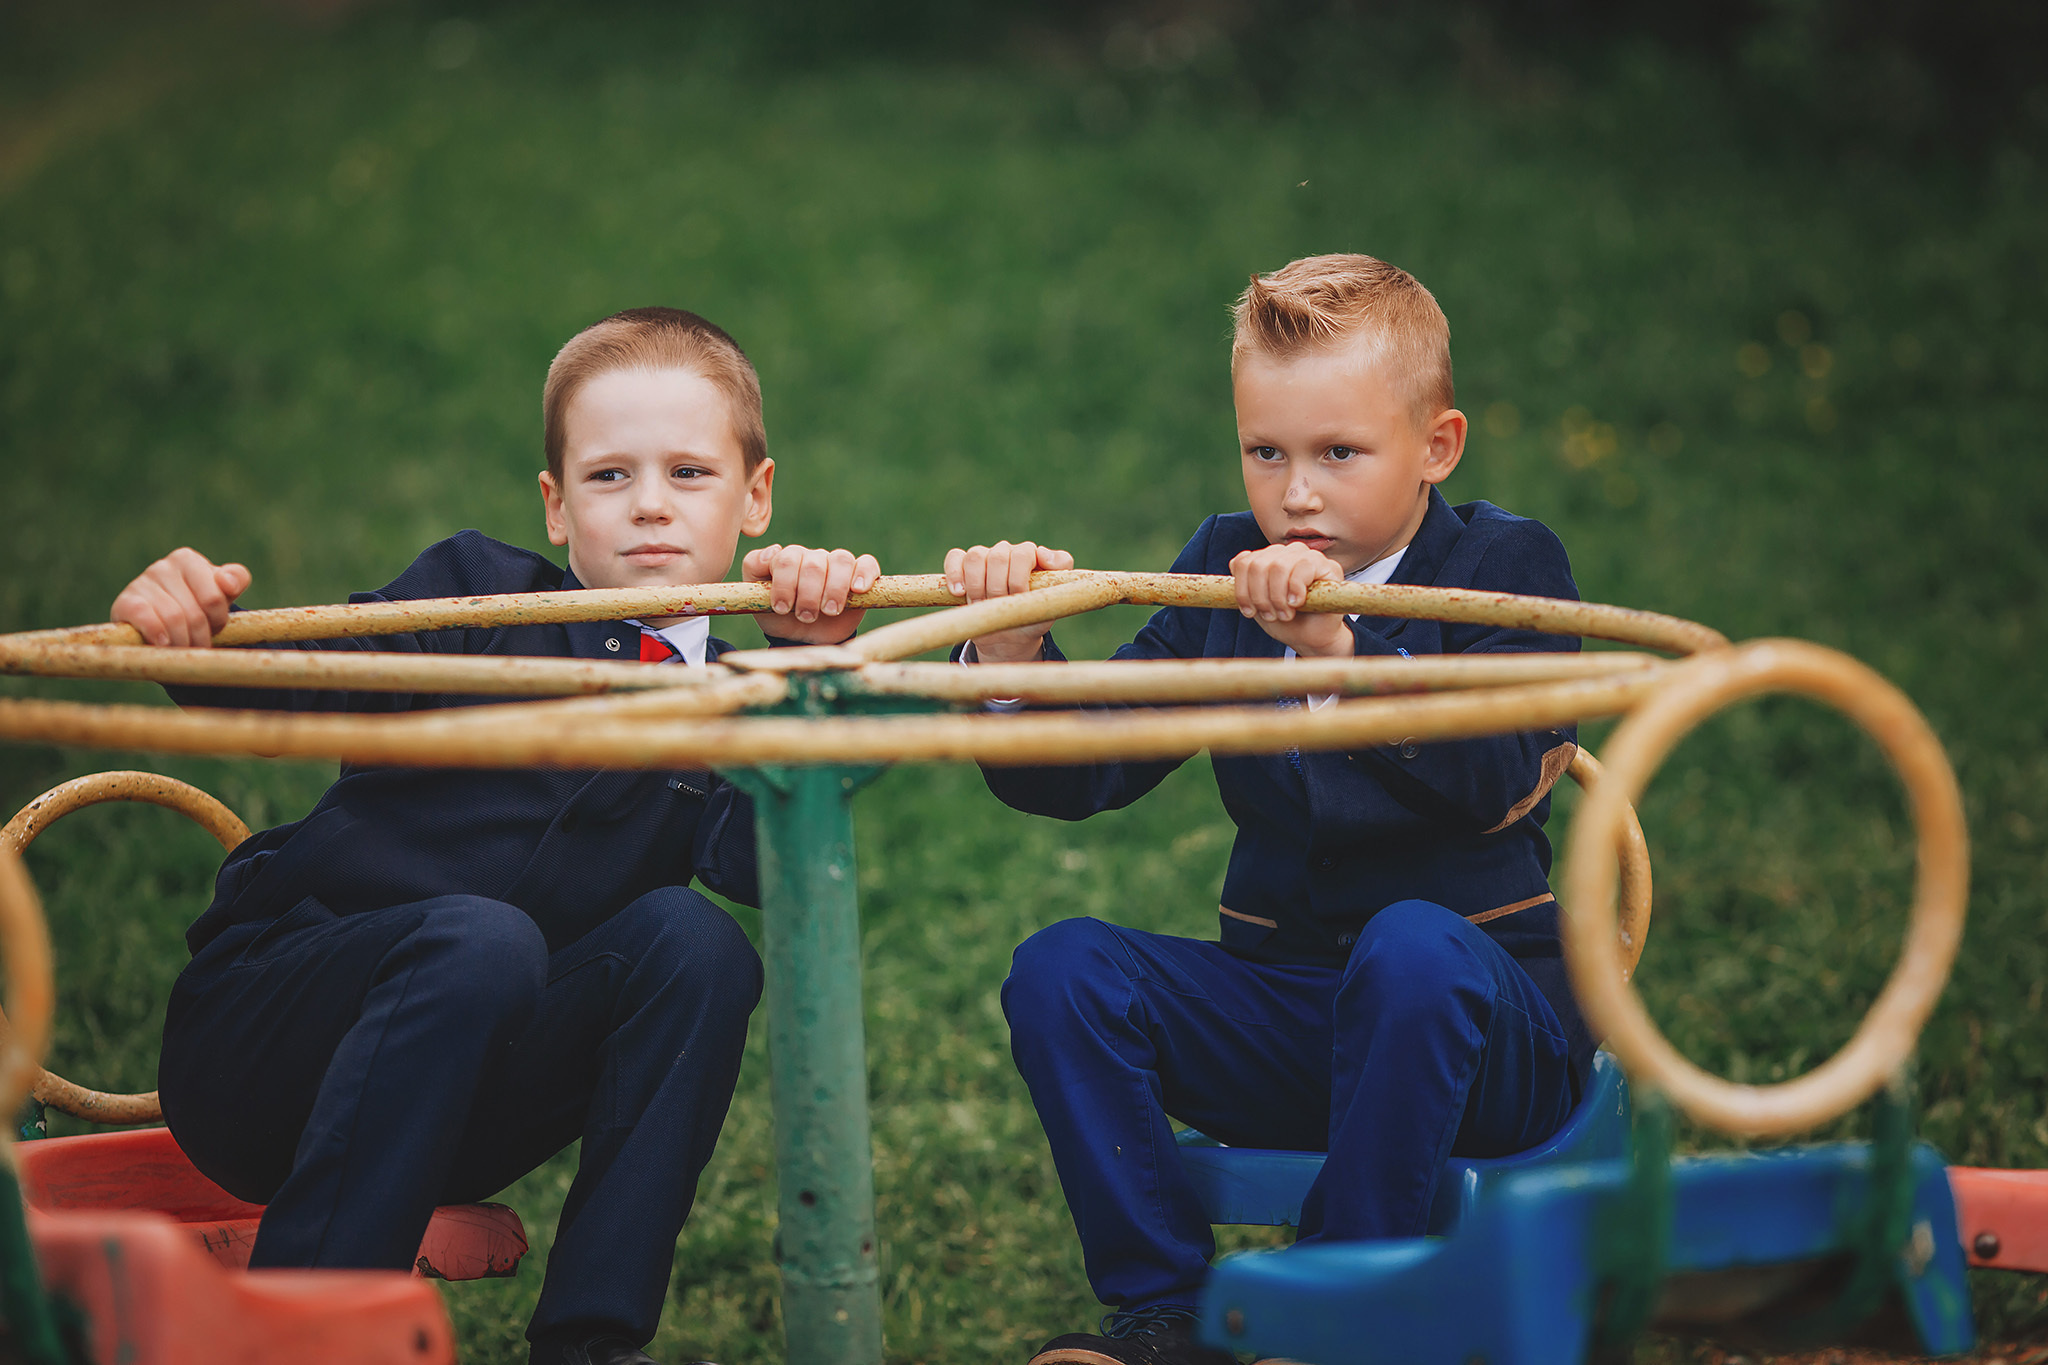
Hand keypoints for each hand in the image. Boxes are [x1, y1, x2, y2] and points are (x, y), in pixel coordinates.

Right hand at [111, 548, 252, 646]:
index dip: (218, 620)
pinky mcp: (125, 603)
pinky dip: (159, 635)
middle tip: (200, 645)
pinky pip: (147, 619)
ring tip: (184, 648)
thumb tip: (227, 583)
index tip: (215, 627)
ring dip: (183, 642)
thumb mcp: (221, 592)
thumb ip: (236, 580)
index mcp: (187, 560)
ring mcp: (141, 583)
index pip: (214, 598)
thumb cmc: (196, 605)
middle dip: (201, 636)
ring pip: (174, 619)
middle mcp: (162, 567)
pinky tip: (163, 643)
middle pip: (195, 613)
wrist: (156, 624)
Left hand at [744, 544, 880, 644]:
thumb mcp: (756, 598)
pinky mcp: (860, 576)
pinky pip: (867, 564)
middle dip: (808, 594)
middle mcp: (813, 558)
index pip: (786, 559)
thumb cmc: (779, 616)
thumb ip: (754, 568)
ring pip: (840, 560)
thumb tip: (773, 551)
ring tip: (829, 611)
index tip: (782, 608)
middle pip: (814, 563)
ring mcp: (837, 565)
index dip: (785, 584)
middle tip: (805, 616)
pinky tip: (857, 589)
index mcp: (788, 559)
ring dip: (834, 588)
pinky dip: (864, 574)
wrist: (803, 639)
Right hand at [945, 541, 1074, 662]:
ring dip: (976, 585)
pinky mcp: (964, 567)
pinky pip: (955, 557)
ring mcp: (986, 557)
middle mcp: (1009, 552)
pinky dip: (954, 573)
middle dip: (998, 586)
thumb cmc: (1030, 618)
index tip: (1019, 596)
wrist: (1008, 638)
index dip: (1019, 576)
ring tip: (980, 604)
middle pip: (998, 555)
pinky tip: (959, 592)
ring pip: (976, 556)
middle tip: (999, 606)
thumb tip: (1044, 555)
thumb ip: (1060, 578)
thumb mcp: (1050, 605)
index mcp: (1032, 557)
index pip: (1024, 552)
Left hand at [1230, 543, 1353, 657]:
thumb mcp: (1257, 604)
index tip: (1250, 612)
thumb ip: (1245, 584)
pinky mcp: (1327, 565)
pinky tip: (1297, 603)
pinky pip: (1303, 567)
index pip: (1243, 562)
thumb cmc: (1286, 622)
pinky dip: (1295, 589)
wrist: (1311, 639)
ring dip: (1278, 596)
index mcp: (1267, 559)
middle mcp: (1285, 553)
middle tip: (1270, 615)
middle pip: (1258, 565)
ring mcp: (1306, 556)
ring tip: (1285, 614)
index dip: (1242, 590)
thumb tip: (1235, 562)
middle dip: (1260, 596)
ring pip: (1278, 566)